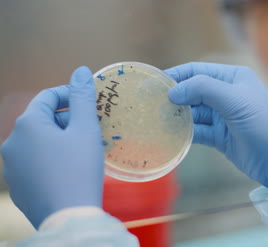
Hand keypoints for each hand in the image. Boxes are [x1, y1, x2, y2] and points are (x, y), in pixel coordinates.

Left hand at [1, 67, 104, 228]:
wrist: (68, 217)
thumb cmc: (79, 169)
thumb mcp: (85, 129)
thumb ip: (82, 98)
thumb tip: (80, 70)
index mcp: (27, 124)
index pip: (48, 96)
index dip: (71, 94)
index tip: (90, 101)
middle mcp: (13, 142)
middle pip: (43, 120)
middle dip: (68, 120)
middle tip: (93, 129)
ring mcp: (12, 166)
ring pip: (39, 142)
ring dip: (61, 139)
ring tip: (84, 150)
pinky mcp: (18, 185)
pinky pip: (36, 162)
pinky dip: (53, 158)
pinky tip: (71, 168)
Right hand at [165, 63, 267, 190]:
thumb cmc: (265, 124)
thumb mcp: (236, 101)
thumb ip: (204, 89)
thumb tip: (173, 90)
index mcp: (234, 78)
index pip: (198, 71)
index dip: (176, 75)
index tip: (153, 84)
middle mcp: (227, 95)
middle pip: (193, 92)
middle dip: (173, 98)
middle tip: (149, 105)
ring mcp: (224, 117)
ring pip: (193, 113)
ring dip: (177, 117)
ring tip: (155, 121)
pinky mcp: (221, 138)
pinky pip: (197, 132)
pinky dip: (185, 133)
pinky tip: (170, 135)